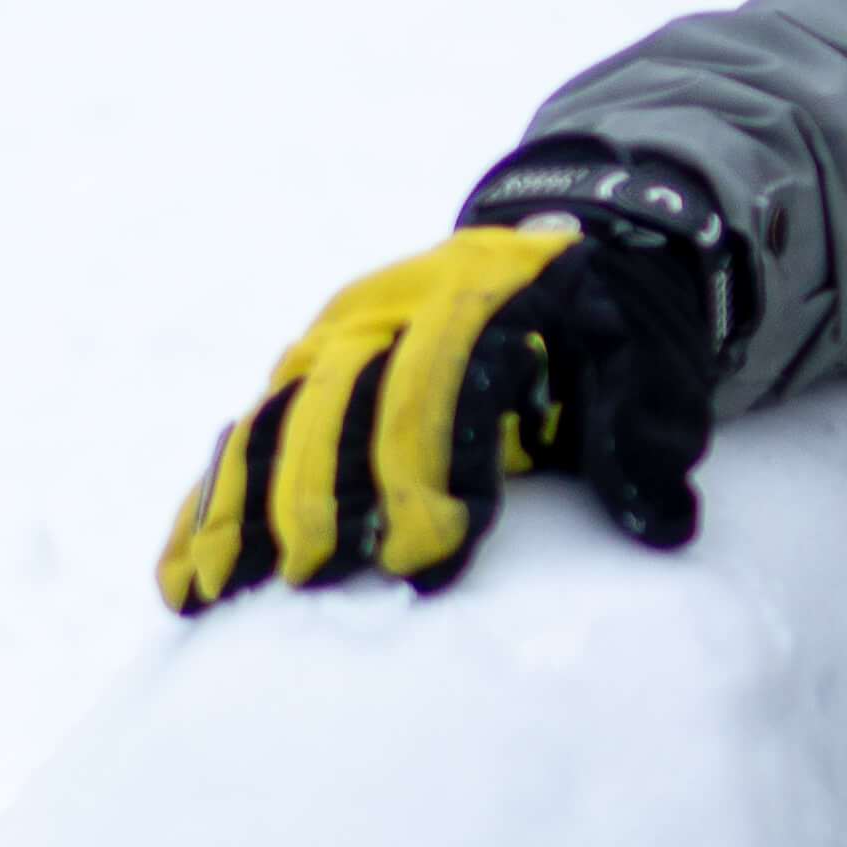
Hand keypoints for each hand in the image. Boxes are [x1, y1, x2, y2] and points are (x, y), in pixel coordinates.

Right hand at [159, 167, 736, 610]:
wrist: (549, 261)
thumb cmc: (603, 335)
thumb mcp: (645, 363)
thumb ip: (645, 436)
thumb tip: (662, 524)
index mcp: (481, 295)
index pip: (444, 383)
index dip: (432, 471)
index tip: (429, 557)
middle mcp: (390, 308)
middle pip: (339, 401)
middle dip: (326, 492)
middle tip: (319, 576)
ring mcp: (331, 341)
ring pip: (274, 420)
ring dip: (246, 504)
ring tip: (231, 585)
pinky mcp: (295, 378)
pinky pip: (239, 444)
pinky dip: (205, 512)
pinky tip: (184, 582)